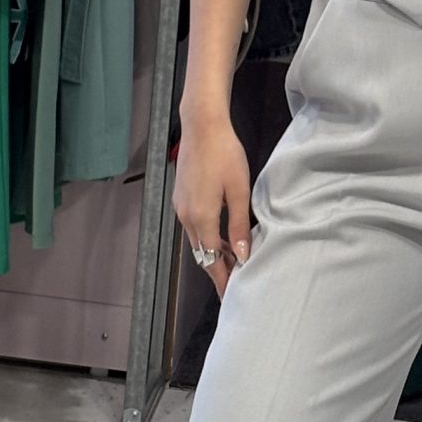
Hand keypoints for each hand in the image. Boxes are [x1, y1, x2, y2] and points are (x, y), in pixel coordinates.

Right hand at [173, 111, 252, 296]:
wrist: (202, 126)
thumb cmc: (224, 154)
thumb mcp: (239, 191)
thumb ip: (239, 225)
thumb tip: (241, 256)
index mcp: (201, 218)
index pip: (211, 260)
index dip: (222, 279)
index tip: (231, 296)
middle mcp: (186, 217)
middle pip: (201, 254)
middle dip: (217, 270)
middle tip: (234, 284)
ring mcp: (181, 207)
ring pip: (197, 241)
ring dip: (212, 253)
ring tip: (232, 263)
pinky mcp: (181, 198)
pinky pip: (194, 227)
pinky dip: (206, 238)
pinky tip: (221, 237)